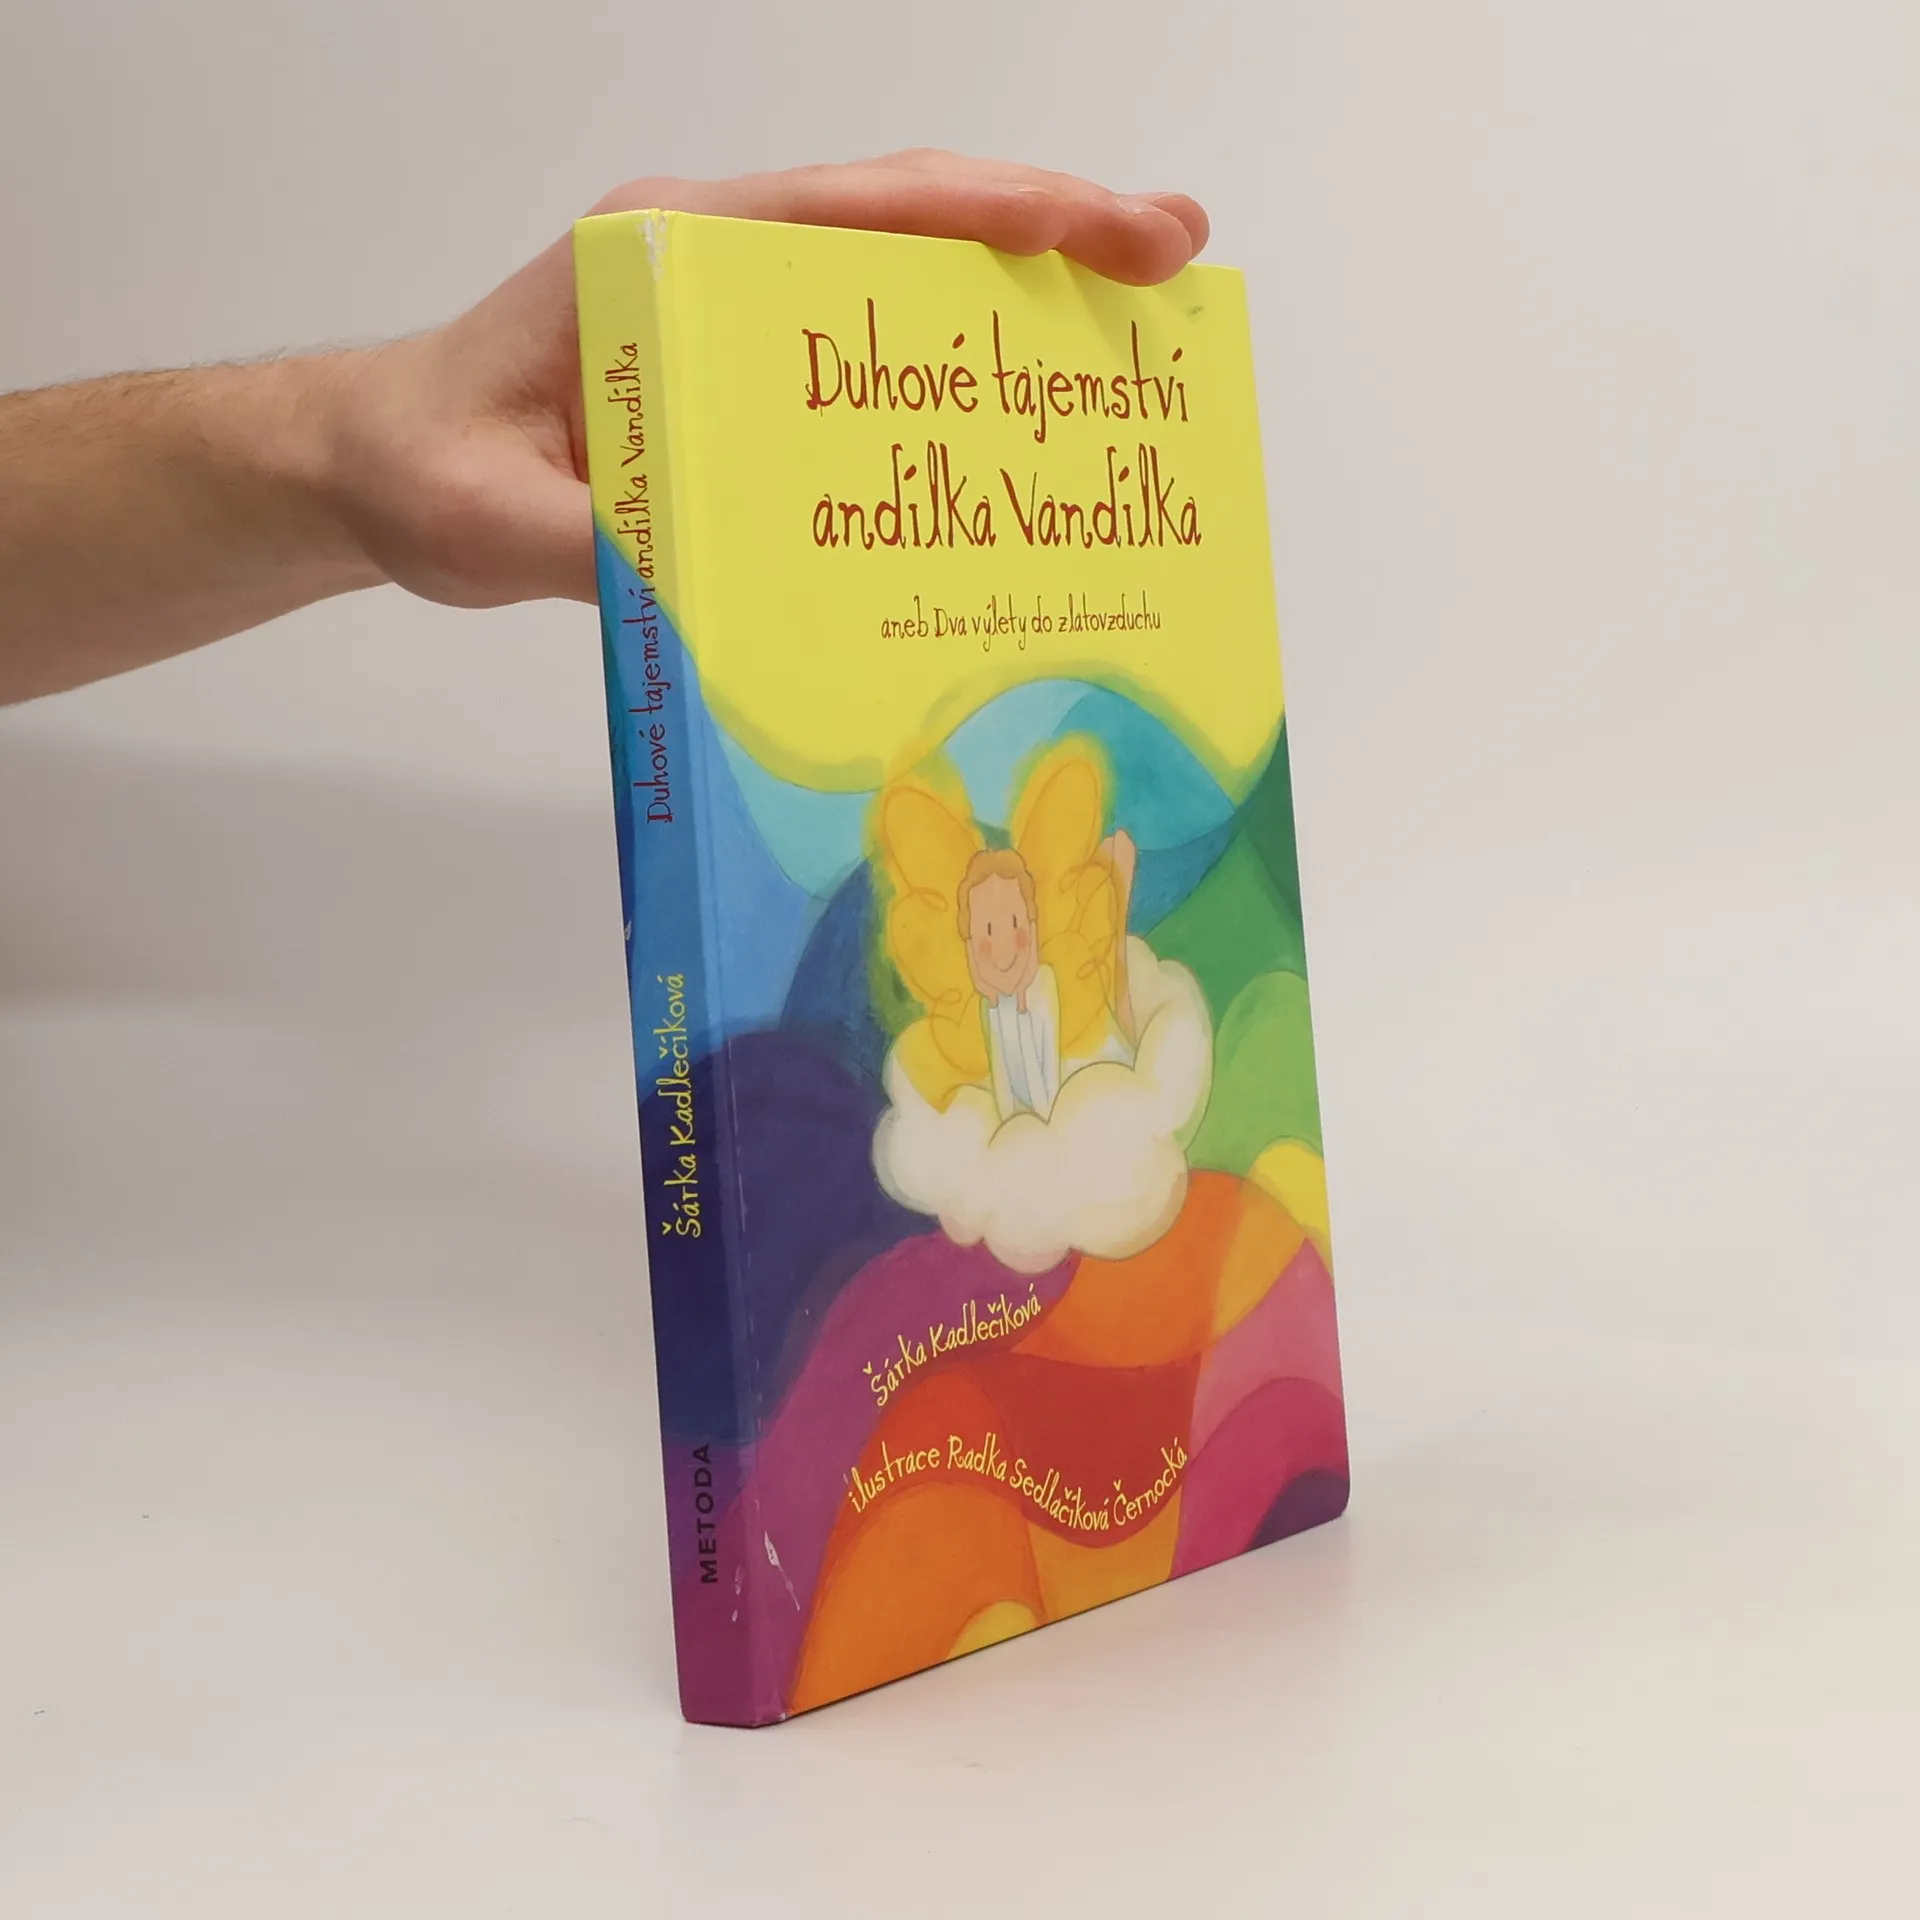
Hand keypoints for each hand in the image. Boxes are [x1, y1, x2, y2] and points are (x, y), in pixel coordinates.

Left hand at [329, 153, 1209, 611]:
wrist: (379, 463)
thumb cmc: (422, 463)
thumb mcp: (486, 519)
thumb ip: (597, 549)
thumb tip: (725, 595)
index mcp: (660, 253)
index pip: (849, 210)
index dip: (988, 213)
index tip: (1105, 227)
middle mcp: (710, 259)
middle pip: (906, 221)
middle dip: (1048, 231)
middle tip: (1172, 259)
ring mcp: (732, 309)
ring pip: (901, 274)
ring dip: (1020, 290)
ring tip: (1137, 324)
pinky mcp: (740, 372)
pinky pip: (866, 351)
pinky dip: (954, 362)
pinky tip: (1021, 408)